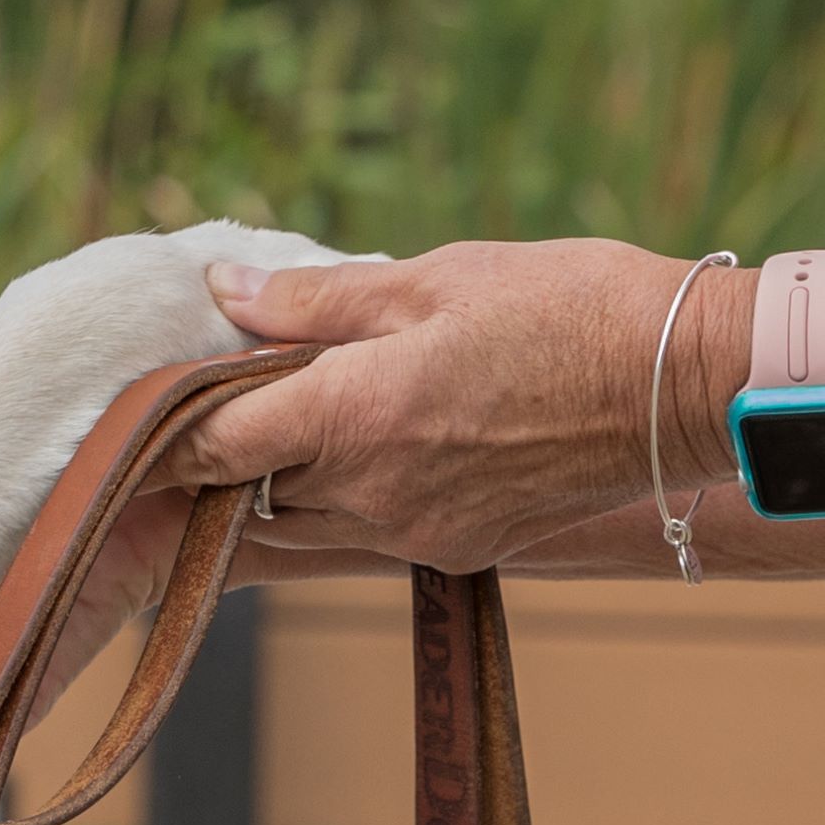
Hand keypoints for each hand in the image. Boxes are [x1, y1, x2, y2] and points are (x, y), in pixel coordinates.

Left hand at [169, 239, 824, 582]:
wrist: (686, 386)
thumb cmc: (567, 308)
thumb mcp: (435, 276)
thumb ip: (318, 298)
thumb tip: (226, 290)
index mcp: (355, 416)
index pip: (214, 445)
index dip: (165, 428)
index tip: (138, 407)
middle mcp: (374, 492)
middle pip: (246, 498)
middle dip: (210, 466)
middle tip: (184, 422)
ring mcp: (418, 531)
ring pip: (299, 529)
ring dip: (268, 494)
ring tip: (253, 445)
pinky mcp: (461, 548)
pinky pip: (364, 537)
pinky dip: (334, 507)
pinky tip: (345, 459)